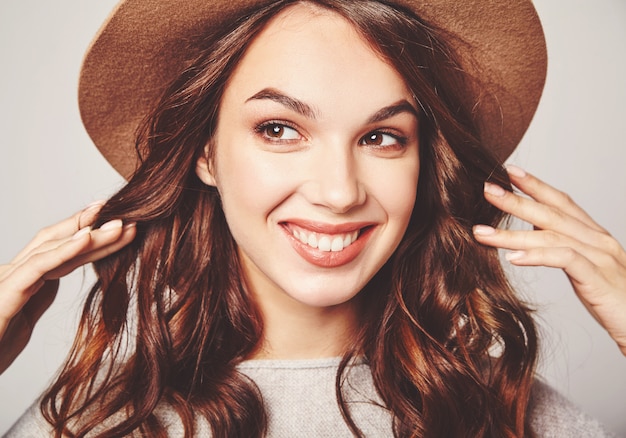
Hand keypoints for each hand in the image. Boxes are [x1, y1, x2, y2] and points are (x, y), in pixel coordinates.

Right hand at [0, 202, 135, 372]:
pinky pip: (38, 267)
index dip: (87, 235)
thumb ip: (38, 297)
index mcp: (20, 279)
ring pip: (52, 249)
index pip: (59, 250)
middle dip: (93, 228)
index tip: (115, 223)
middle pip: (58, 243)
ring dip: (89, 235)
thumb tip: (56, 280)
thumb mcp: (23, 322)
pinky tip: (87, 238)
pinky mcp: (4, 293)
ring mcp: (6, 279)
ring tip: (119, 225)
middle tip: (127, 215)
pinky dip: (64, 251)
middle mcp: (12, 272)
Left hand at [473, 165, 625, 355]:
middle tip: (486, 190)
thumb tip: (533, 229)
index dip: (535, 185)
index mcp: (594, 235)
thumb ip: (563, 247)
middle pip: (551, 213)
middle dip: (516, 200)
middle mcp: (598, 240)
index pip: (561, 202)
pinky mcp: (599, 279)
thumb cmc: (614, 300)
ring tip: (481, 232)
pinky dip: (536, 256)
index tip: (508, 172)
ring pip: (550, 236)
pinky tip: (512, 257)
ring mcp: (600, 257)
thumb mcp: (585, 268)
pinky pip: (564, 260)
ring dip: (512, 233)